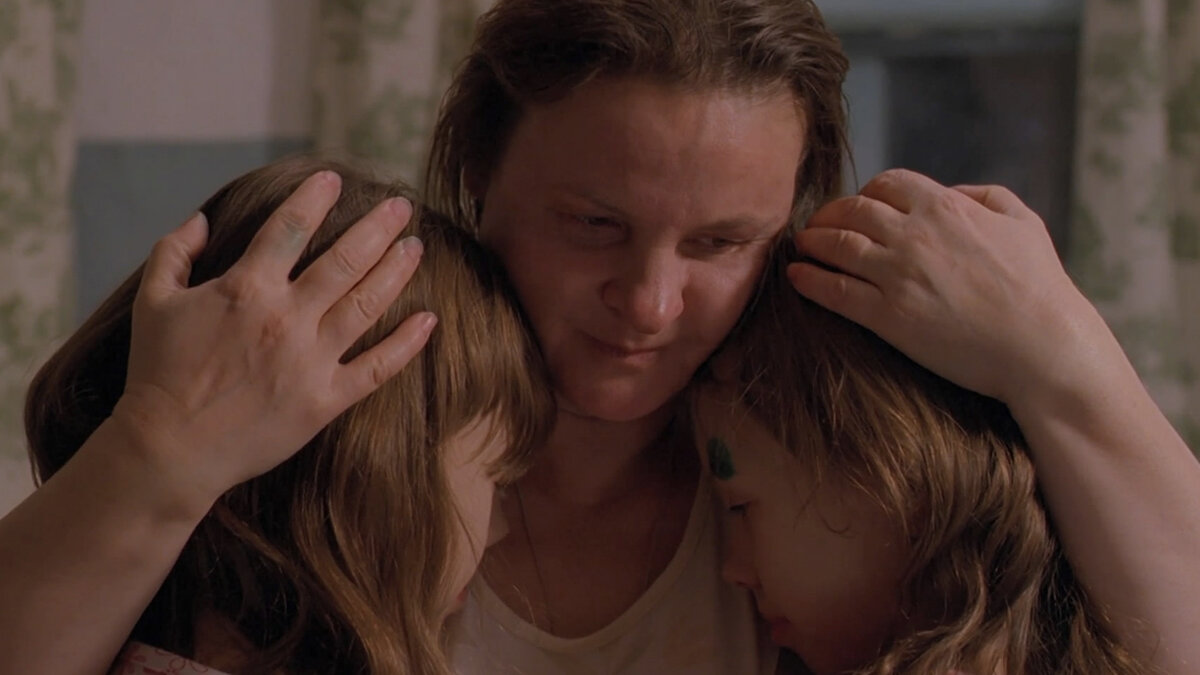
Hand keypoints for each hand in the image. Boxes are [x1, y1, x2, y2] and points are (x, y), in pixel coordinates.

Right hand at [112, 171, 436, 513]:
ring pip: (367, 304)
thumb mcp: (152, 303)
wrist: (168, 451)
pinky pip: (378, 367)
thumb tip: (201, 217)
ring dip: (397, 271)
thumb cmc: (157, 374)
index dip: (314, 198)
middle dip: (377, 227)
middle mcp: (285, 318)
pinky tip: (429, 320)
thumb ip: (173, 252)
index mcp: (244, 289)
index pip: (289, 228)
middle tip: (400, 205)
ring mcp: (310, 360)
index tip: (334, 179)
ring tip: (416, 248)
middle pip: (345, 260)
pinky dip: (407, 343)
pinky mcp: (325, 400)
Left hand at [788, 169, 1097, 403]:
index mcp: (946, 207)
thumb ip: (984, 196)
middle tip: (818, 226)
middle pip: (852, 210)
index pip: (887, 183)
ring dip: (812, 242)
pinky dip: (808, 279)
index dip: (867, 194)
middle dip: (830, 214)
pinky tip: (795, 278)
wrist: (1043, 347)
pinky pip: (834, 290)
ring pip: (836, 244)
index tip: (859, 208)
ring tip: (801, 246)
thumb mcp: (1024, 222)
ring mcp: (898, 274)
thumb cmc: (1041, 287)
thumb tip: (951, 192)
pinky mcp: (888, 316)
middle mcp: (915, 234)